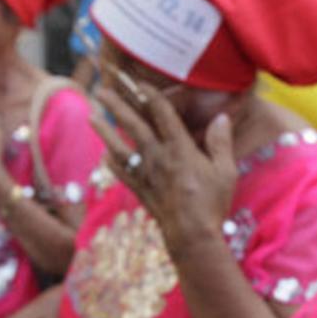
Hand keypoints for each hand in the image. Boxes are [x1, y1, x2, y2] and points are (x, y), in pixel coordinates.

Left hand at [91, 82, 237, 256]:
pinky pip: (122, 173)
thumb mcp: (225, 171)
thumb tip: (221, 118)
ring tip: (91, 116)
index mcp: (180, 148)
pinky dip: (111, 162)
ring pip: (120, 147)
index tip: (139, 82)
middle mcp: (158, 157)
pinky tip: (104, 155)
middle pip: (134, 125)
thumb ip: (221, 143)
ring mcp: (146, 174)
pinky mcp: (141, 190)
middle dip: (117, 105)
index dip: (151, 95)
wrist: (192, 235)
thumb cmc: (212, 203)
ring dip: (104, 131)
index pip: (162, 114)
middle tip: (103, 90)